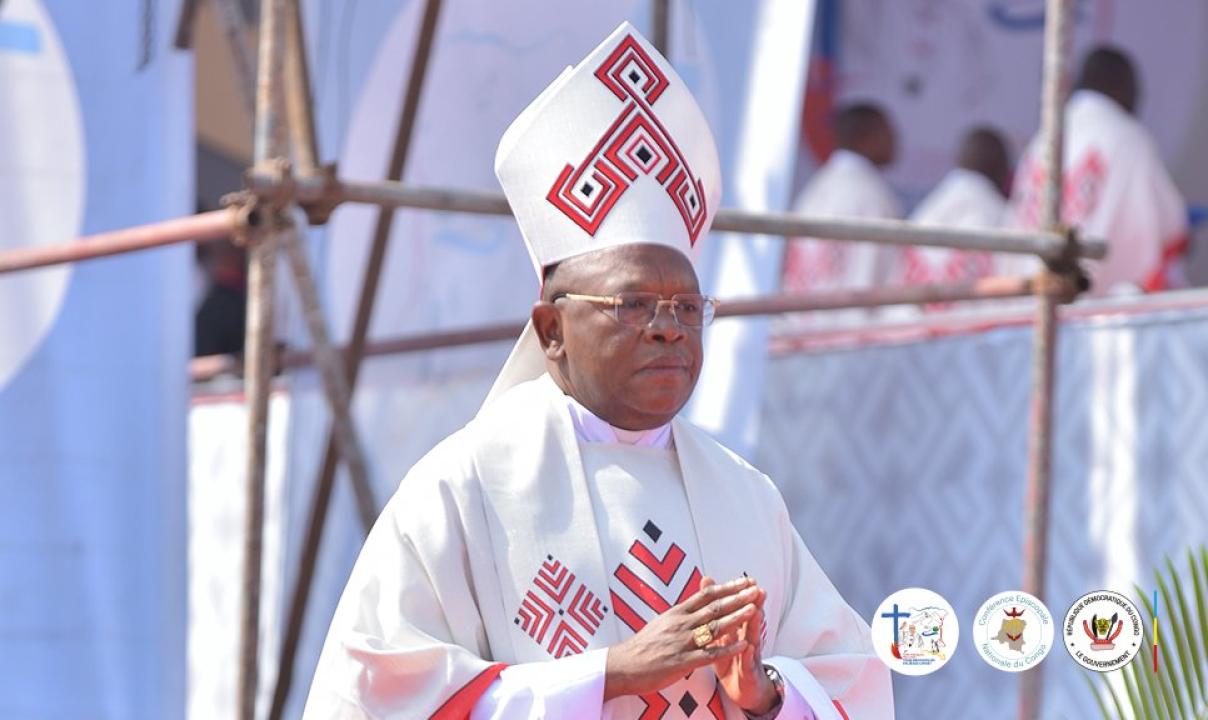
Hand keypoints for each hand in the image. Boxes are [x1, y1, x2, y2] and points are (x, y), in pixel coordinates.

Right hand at [604, 576, 760, 699]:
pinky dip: (728, 649)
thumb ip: (680, 615)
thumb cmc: (641, 647)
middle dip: (738, 597)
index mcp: (677, 613)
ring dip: (737, 617)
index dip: (728, 587)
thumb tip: (693, 605)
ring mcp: (683, 642)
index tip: (744, 580)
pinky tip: (743, 645)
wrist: (622, 665)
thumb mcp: (661, 623)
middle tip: (756, 588)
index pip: (706, 595)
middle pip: (715, 607)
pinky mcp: (683, 662)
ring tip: (755, 608)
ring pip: (715, 627)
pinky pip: (710, 655)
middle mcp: (682, 624)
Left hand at [703, 576, 778, 713]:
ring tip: (756, 611)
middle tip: (757, 589)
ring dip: (754, 625)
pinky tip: (748, 648)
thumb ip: (717, 615)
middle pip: (749, 619)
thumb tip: (708, 590)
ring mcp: (750, 656)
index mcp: (737, 630)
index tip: (742, 579)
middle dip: (753, 604)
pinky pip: (747, 664)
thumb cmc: (731, 660)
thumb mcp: (722, 637)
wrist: (744, 691)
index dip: (740, 596)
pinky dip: (748, 655)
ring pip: (752, 638)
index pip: (738, 610)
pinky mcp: (749, 673)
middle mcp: (746, 639)